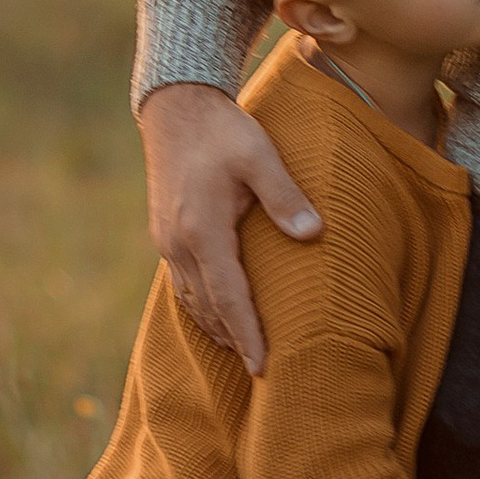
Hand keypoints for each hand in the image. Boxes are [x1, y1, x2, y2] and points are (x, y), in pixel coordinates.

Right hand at [140, 81, 319, 377]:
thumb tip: (314, 236)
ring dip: (216, 326)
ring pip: (191, 299)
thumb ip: (285, 197)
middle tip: (260, 370)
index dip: (247, 334)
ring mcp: (167, 240)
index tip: (263, 366)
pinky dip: (201, 305)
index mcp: (203, 230)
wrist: (175, 107)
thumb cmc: (223, 130)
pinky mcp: (165, 233)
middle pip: (208, 307)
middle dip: (233, 340)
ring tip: (242, 349)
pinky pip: (182, 283)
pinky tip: (217, 312)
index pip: (229, 297)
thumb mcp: (259, 156)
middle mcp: (179, 243)